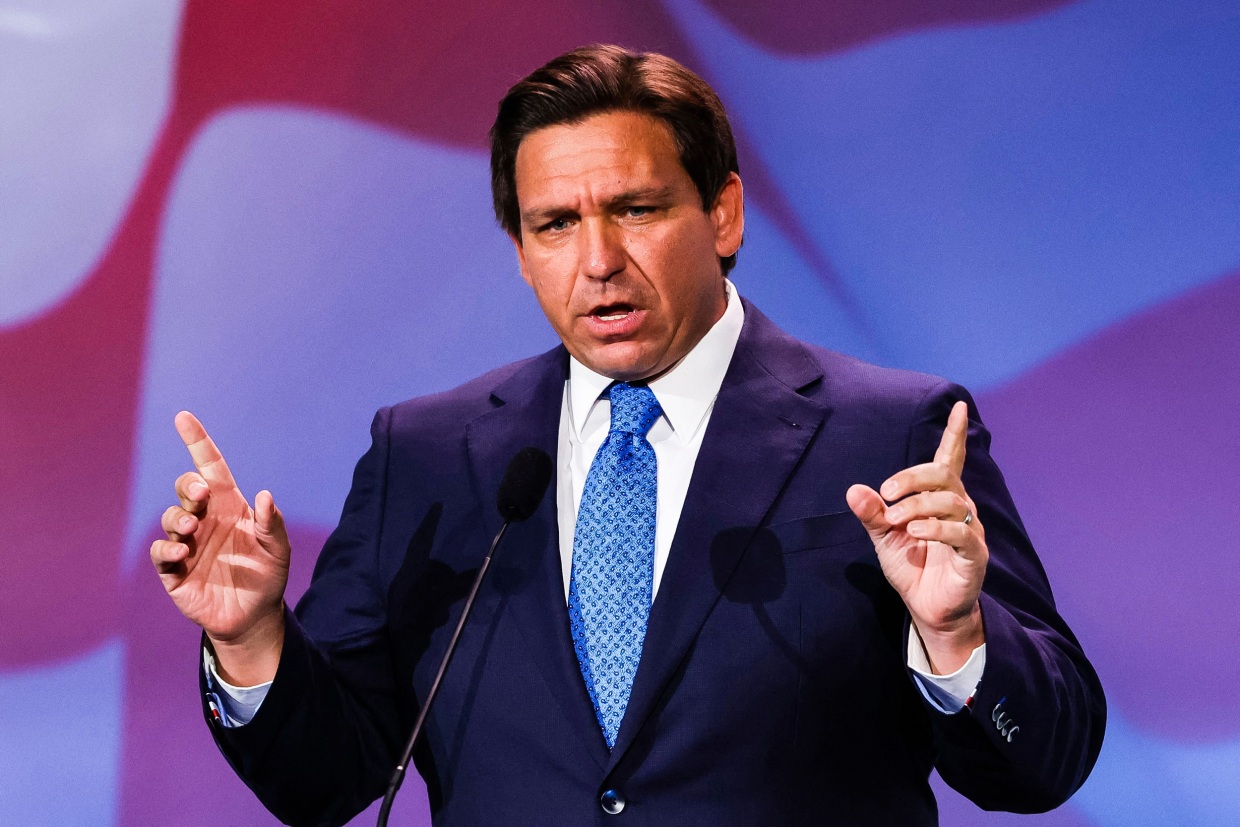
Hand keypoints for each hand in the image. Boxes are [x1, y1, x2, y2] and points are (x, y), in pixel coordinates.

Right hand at [150, 411, 289, 684]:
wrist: (252, 616)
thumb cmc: (266, 576)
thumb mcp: (277, 550)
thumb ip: (273, 524)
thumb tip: (267, 495)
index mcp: (230, 507)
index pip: (211, 468)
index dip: (198, 442)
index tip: (183, 417)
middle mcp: (206, 520)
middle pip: (186, 488)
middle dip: (188, 486)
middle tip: (202, 496)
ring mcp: (188, 543)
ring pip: (171, 517)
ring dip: (179, 518)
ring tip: (193, 528)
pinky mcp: (174, 570)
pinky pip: (161, 551)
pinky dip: (167, 548)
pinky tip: (181, 552)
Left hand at [846, 401, 986, 673]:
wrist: (927, 609)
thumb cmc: (912, 567)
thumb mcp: (883, 537)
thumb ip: (872, 513)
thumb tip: (853, 490)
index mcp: (939, 499)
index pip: (950, 459)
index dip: (955, 433)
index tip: (959, 406)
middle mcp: (960, 508)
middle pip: (944, 474)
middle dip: (913, 476)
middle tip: (886, 492)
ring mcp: (970, 530)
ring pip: (949, 500)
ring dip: (916, 505)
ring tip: (895, 521)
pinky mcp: (975, 554)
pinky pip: (961, 532)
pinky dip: (935, 528)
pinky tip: (915, 531)